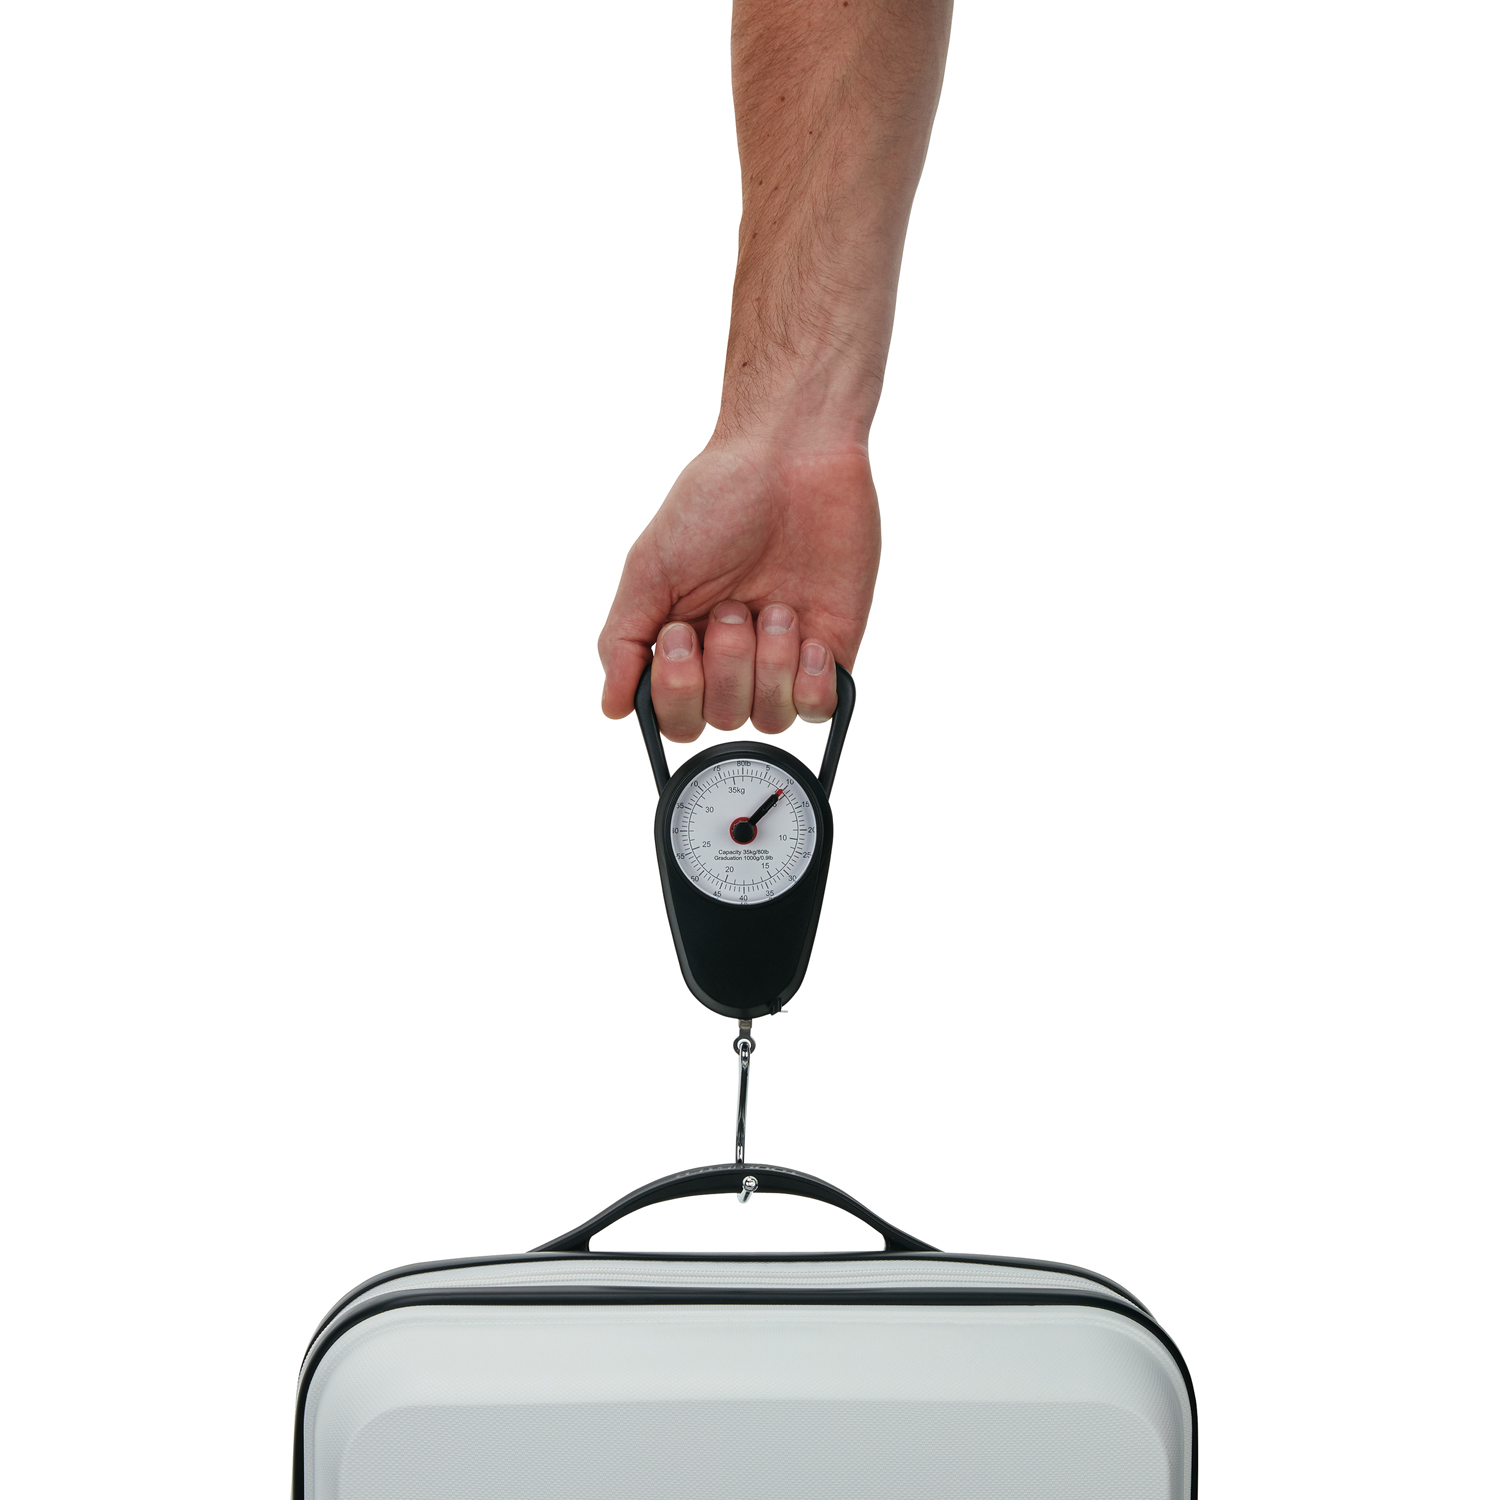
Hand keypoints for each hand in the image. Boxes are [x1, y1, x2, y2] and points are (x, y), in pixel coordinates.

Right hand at [598, 439, 879, 741]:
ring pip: (770, 718)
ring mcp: (784, 656)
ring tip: (776, 606)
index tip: (682, 634)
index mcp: (685, 642)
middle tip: (734, 605)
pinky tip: (809, 638)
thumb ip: (623, 642)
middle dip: (727, 664)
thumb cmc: (717, 498)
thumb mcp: (649, 568)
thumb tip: (610, 707)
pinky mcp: (832, 649)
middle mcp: (732, 657)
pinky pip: (820, 708)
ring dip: (768, 665)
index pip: (674, 717)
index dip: (678, 692)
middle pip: (723, 719)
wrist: (792, 456)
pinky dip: (811, 683)